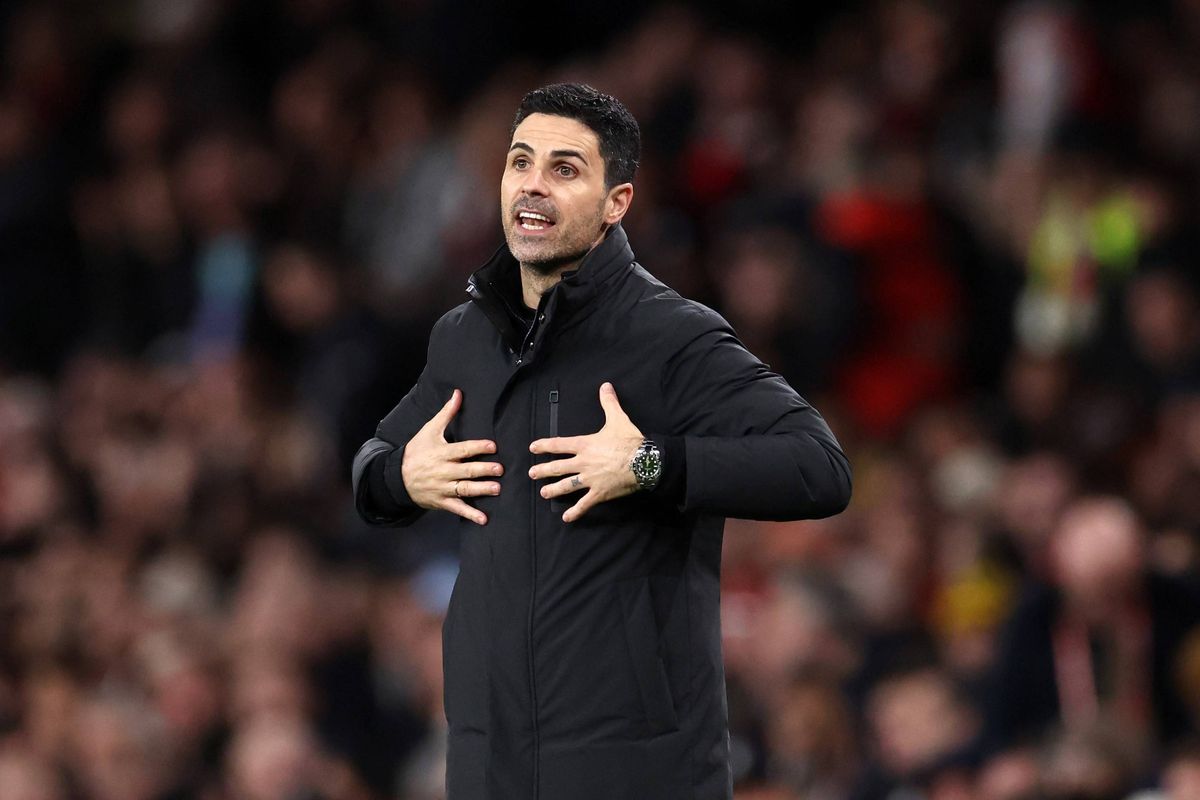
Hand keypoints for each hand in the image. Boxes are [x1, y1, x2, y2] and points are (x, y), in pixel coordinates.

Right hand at [401, 389, 501, 524]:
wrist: (396, 477)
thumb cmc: (416, 450)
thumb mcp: (429, 430)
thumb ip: (447, 413)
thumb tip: (458, 393)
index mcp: (441, 452)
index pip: (462, 449)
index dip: (477, 447)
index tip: (492, 446)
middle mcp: (443, 470)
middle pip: (465, 470)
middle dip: (483, 470)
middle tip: (499, 469)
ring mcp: (442, 487)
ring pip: (464, 489)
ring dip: (480, 490)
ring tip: (496, 489)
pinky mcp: (442, 501)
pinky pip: (457, 508)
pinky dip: (470, 515)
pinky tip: (483, 519)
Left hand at [528, 382, 642, 522]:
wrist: (645, 462)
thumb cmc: (631, 441)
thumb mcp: (618, 418)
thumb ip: (609, 402)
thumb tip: (605, 386)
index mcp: (585, 445)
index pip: (559, 445)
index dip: (544, 445)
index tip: (533, 447)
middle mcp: (583, 463)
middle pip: (558, 467)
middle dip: (543, 470)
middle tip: (532, 473)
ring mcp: (590, 479)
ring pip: (566, 486)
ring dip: (553, 490)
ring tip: (543, 493)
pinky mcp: (600, 493)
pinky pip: (584, 504)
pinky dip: (575, 512)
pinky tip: (566, 518)